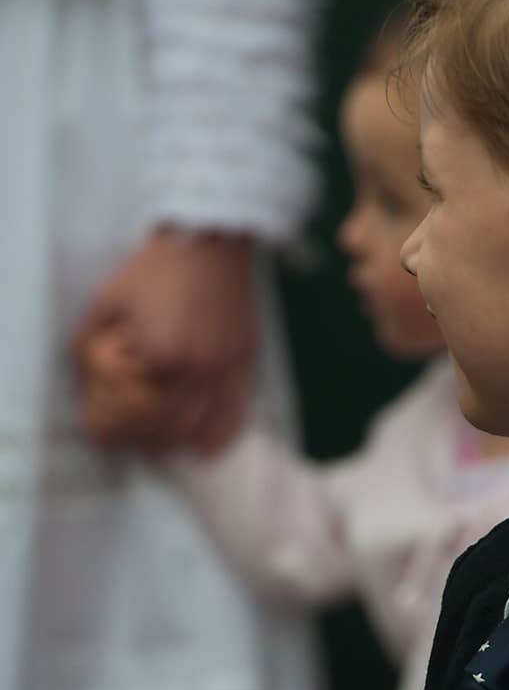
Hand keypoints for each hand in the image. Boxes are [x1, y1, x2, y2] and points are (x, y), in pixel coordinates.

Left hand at [74, 228, 257, 452]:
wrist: (208, 240)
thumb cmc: (156, 267)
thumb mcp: (109, 299)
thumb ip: (91, 339)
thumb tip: (83, 370)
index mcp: (160, 357)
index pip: (143, 414)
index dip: (128, 431)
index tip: (117, 437)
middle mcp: (196, 369)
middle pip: (175, 427)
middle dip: (156, 443)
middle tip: (144, 448)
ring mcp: (225, 367)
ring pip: (207, 426)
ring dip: (187, 443)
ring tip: (174, 448)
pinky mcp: (245, 359)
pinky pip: (237, 409)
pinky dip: (222, 434)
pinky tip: (210, 447)